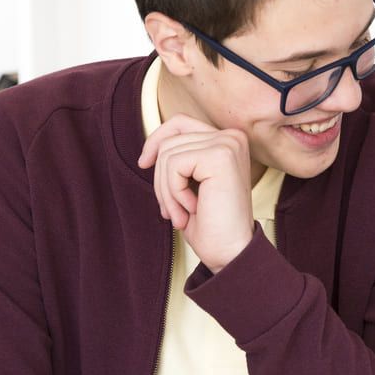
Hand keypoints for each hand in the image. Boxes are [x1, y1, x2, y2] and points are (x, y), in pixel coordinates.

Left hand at [138, 114, 254, 272]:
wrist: (230, 252)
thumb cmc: (211, 224)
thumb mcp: (190, 184)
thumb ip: (180, 158)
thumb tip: (151, 148)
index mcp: (228, 141)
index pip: (180, 123)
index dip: (156, 140)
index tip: (143, 163)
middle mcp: (232, 137)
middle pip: (170, 141)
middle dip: (161, 179)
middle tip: (172, 211)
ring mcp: (228, 144)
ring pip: (168, 155)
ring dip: (167, 191)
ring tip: (182, 214)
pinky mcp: (220, 156)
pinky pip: (174, 165)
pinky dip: (174, 192)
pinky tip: (192, 209)